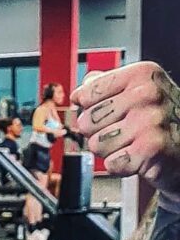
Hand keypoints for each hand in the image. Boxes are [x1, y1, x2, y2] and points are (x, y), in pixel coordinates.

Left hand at [72, 62, 179, 203]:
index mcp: (142, 74)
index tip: (104, 111)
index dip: (88, 109)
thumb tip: (80, 90)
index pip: (86, 93)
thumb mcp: (139, 91)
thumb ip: (107, 86)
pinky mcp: (150, 149)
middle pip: (87, 121)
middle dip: (97, 132)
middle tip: (121, 131)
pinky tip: (136, 156)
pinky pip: (111, 163)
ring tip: (131, 143)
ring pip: (96, 144)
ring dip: (109, 150)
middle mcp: (148, 94)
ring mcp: (150, 121)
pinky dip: (120, 165)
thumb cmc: (160, 119)